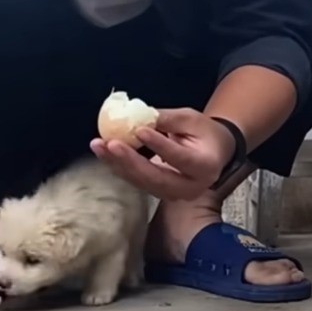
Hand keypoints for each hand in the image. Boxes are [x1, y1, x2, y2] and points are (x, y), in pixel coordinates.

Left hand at [90, 108, 236, 200]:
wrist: (212, 153)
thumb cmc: (203, 132)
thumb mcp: (191, 119)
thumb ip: (168, 119)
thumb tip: (139, 116)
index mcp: (205, 166)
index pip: (180, 158)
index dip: (159, 145)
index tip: (139, 131)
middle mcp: (190, 187)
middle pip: (156, 177)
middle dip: (130, 161)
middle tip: (109, 143)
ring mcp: (174, 194)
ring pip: (143, 182)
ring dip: (118, 164)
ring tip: (99, 145)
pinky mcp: (159, 193)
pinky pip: (137, 181)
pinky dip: (119, 167)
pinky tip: (105, 152)